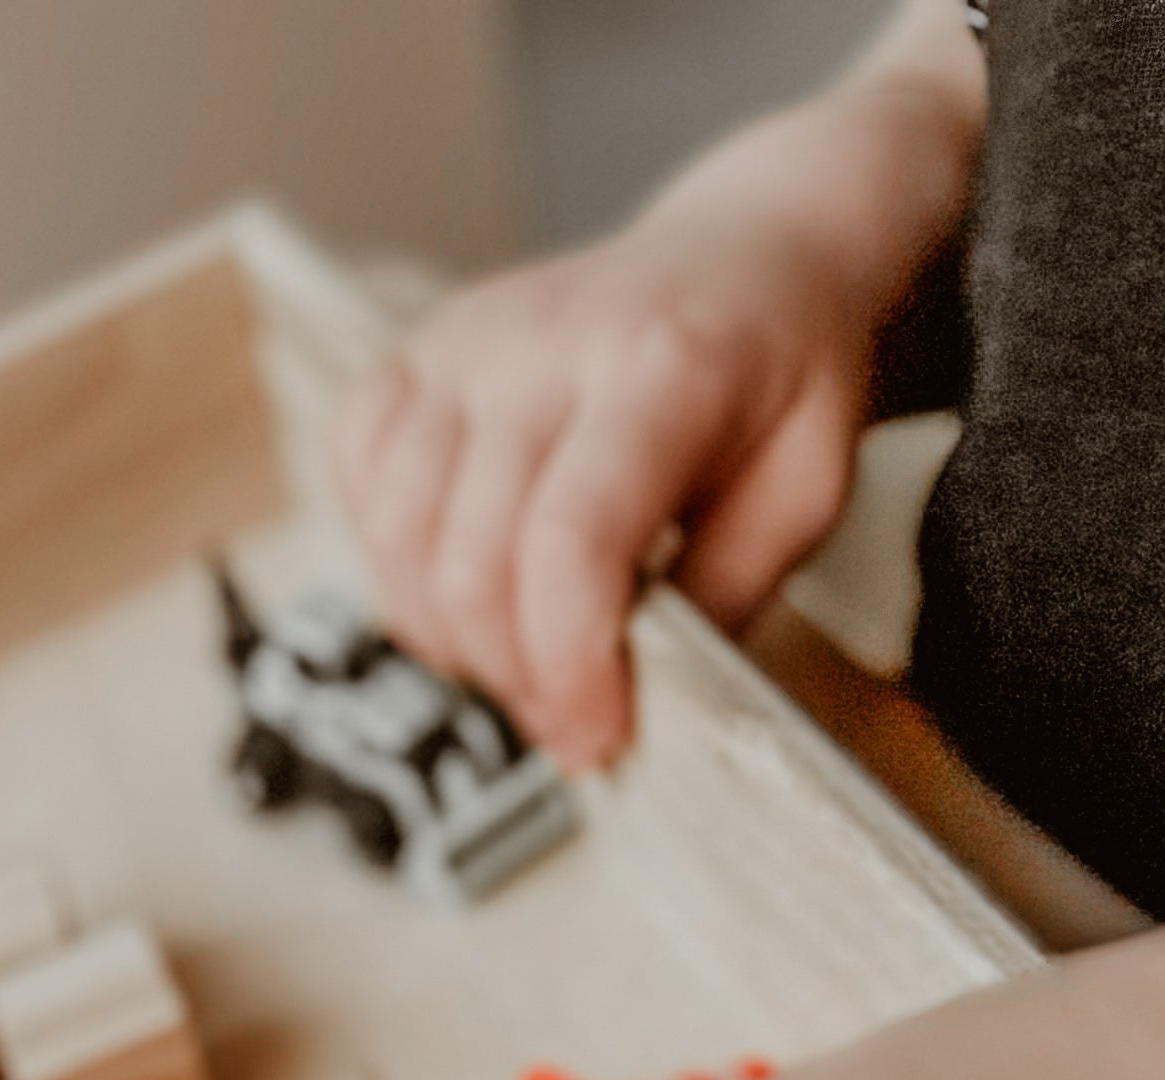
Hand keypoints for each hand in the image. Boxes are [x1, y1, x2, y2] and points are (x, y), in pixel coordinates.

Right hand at [333, 6, 983, 767]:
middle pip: (471, 565)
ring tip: (523, 651)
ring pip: (398, 540)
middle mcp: (540, 341)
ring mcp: (461, 341)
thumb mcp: (807, 494)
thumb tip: (622, 702)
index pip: (568, 545)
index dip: (566, 672)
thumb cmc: (779, 383)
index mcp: (661, 366)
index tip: (597, 738)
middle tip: (572, 712)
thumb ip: (720, 598)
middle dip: (516, 679)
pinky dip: (395, 558)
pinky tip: (464, 570)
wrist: (748, 255)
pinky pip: (357, 478)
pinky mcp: (412, 353)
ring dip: (450, 639)